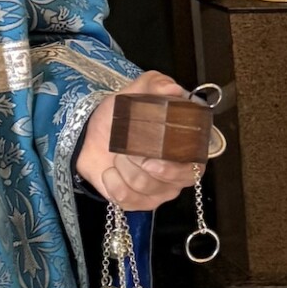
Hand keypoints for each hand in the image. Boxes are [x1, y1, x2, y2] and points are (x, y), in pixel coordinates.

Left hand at [78, 70, 206, 209]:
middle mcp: (177, 175)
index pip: (195, 167)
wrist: (91, 136)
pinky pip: (129, 201)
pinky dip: (113, 184)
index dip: (175, 166)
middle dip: (143, 167)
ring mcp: (158, 191)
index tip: (154, 157)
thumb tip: (173, 89)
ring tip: (117, 156)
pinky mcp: (138, 203)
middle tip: (128, 151)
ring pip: (146, 188)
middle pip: (171, 183)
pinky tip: (110, 172)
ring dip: (125, 170)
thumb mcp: (135, 94)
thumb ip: (156, 84)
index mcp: (185, 150)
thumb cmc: (120, 118)